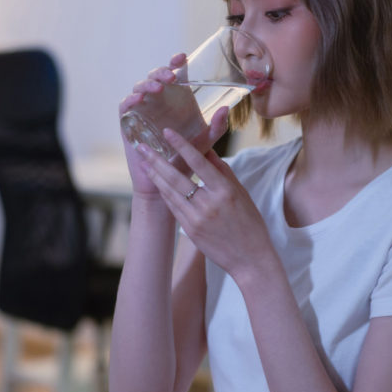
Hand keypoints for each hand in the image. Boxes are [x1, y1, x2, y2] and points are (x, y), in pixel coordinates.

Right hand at [120, 54, 229, 198]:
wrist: (167, 181)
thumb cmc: (186, 160)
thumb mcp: (206, 142)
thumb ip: (217, 127)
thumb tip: (225, 109)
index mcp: (176, 100)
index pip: (174, 74)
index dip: (175, 62)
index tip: (182, 57)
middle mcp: (158, 101)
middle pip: (155, 77)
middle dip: (162, 72)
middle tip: (171, 77)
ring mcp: (142, 110)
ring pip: (140, 87)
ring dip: (147, 84)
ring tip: (158, 88)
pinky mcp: (128, 121)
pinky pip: (125, 105)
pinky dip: (130, 99)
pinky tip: (138, 100)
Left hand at [134, 127, 274, 280]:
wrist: (250, 259)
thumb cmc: (250, 223)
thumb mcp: (241, 193)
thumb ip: (222, 171)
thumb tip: (206, 150)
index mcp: (225, 191)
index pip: (199, 163)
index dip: (182, 146)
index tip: (167, 132)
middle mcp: (209, 204)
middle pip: (176, 177)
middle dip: (156, 160)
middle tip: (141, 146)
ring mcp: (197, 218)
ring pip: (170, 192)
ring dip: (155, 175)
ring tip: (144, 162)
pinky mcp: (190, 230)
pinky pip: (173, 207)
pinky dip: (164, 193)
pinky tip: (157, 183)